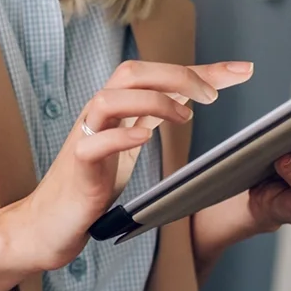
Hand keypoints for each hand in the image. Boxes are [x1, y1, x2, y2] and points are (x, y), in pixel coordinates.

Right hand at [13, 60, 254, 270]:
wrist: (48, 221)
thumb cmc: (89, 182)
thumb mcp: (128, 143)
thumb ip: (152, 116)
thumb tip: (189, 95)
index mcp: (114, 108)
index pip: (156, 74)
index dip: (200, 69)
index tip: (242, 70)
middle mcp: (97, 114)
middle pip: (130, 72)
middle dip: (175, 75)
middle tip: (212, 95)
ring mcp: (84, 137)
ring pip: (109, 98)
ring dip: (151, 101)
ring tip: (184, 116)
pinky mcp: (77, 166)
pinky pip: (94, 143)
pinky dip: (120, 135)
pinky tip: (144, 138)